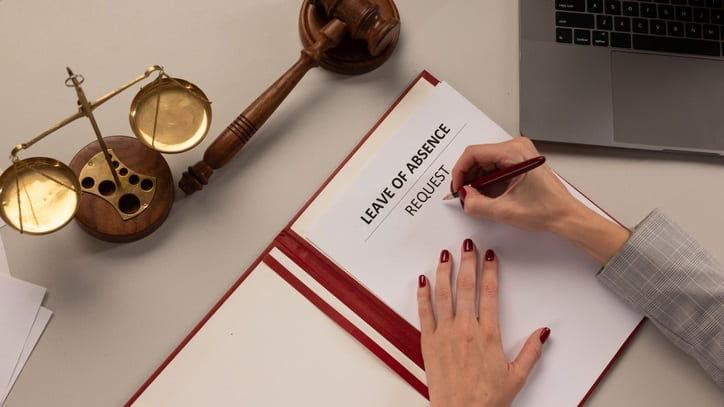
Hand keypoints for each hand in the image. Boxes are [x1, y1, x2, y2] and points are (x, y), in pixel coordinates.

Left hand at [417, 240, 549, 406]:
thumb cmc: (486, 399)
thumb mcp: (516, 376)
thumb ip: (531, 352)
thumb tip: (543, 332)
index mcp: (488, 335)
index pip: (490, 293)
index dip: (490, 271)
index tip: (490, 256)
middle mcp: (465, 329)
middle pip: (467, 287)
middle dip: (468, 262)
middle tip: (468, 245)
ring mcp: (445, 334)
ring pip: (444, 294)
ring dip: (445, 271)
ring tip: (446, 254)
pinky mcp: (429, 342)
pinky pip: (424, 312)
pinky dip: (423, 294)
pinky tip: (423, 280)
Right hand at [451, 137, 578, 232]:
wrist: (566, 216)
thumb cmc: (548, 210)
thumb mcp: (505, 211)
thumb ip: (477, 204)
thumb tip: (463, 197)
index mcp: (515, 152)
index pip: (474, 153)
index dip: (460, 171)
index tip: (457, 187)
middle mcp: (517, 147)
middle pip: (478, 156)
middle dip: (467, 176)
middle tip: (464, 195)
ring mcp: (518, 153)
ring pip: (485, 162)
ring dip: (476, 179)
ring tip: (476, 197)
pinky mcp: (518, 161)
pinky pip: (494, 166)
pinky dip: (486, 180)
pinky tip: (486, 194)